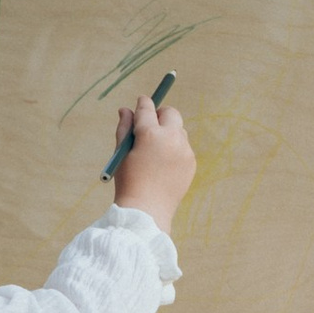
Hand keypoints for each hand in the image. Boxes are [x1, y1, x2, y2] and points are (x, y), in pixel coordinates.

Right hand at [112, 93, 193, 226]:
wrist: (147, 211)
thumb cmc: (129, 181)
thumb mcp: (122, 153)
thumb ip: (124, 128)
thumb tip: (126, 109)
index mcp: (149, 134)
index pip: (146, 108)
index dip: (142, 103)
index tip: (141, 101)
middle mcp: (171, 138)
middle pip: (170, 113)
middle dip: (160, 114)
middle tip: (150, 124)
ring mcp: (184, 150)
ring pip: (178, 130)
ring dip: (168, 132)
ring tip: (154, 151)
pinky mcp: (191, 162)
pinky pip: (183, 147)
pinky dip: (174, 149)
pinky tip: (163, 165)